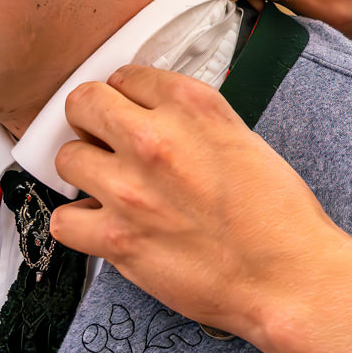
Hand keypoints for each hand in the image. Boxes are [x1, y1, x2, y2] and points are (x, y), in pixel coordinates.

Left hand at [50, 65, 351, 352]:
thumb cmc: (278, 215)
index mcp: (193, 106)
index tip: (131, 112)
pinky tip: (103, 228)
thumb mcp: (243, 139)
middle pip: (82, 103)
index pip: (126, 75)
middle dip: (91, 121)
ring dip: (85, 172)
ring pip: (67, 159)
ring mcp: (129, 189)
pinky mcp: (116, 240)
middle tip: (107, 142)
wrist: (288, 277)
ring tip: (110, 189)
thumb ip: (194, 122)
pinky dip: (79, 225)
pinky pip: (63, 220)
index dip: (126, 96)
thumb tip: (160, 118)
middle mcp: (154, 139)